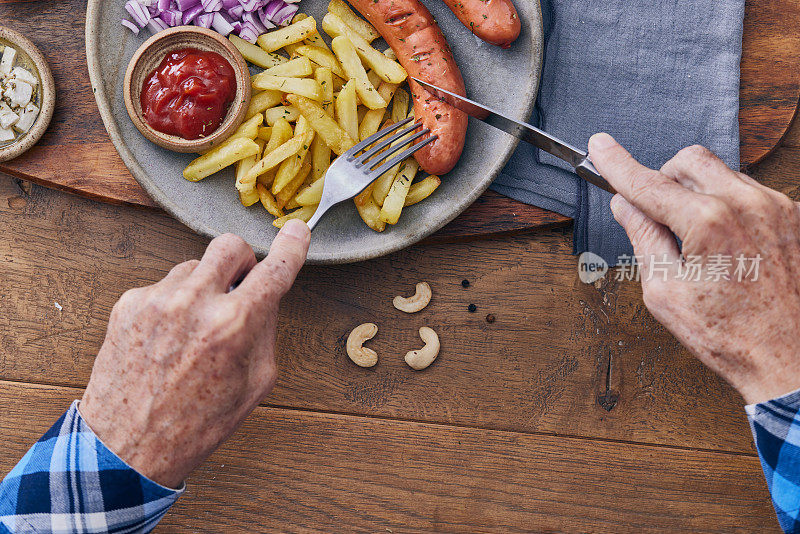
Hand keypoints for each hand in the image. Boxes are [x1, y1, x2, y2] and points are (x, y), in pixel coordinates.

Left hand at [79, 220, 310, 487]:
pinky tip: (166, 338)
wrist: (127, 446)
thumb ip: (264, 331)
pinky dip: (172, 304)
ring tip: (194, 329)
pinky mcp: (128, 303)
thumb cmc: (198, 423)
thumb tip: (265, 297)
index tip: (297, 231)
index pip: (274, 269)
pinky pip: (162, 286)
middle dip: (242, 260)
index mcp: (234, 325)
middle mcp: (195, 303)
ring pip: (193, 266)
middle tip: (239, 284)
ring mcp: (157, 300)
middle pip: (230, 245)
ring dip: (203, 286)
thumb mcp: (255, 384)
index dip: (292, 246)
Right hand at [589, 133, 799, 404]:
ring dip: (698, 194)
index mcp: (708, 221)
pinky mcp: (793, 216)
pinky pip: (749, 192)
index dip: (617, 164)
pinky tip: (727, 245)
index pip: (649, 183)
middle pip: (689, 161)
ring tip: (698, 243)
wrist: (789, 358)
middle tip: (656, 214)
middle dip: (664, 178)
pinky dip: (727, 206)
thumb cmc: (728, 334)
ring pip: (722, 174)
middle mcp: (747, 203)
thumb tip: (627, 207)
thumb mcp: (665, 292)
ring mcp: (776, 207)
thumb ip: (644, 238)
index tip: (600, 147)